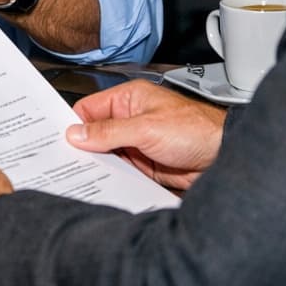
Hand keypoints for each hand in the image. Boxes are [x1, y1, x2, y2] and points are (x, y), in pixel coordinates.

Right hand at [65, 80, 226, 190]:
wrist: (227, 157)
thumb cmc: (197, 129)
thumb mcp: (146, 128)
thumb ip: (109, 131)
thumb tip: (77, 133)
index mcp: (129, 100)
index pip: (90, 109)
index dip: (73, 124)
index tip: (58, 140)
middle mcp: (131, 121)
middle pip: (95, 134)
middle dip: (82, 147)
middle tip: (64, 161)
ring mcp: (137, 144)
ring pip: (106, 155)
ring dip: (97, 165)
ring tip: (79, 176)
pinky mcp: (144, 166)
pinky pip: (119, 172)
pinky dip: (111, 179)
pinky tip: (102, 185)